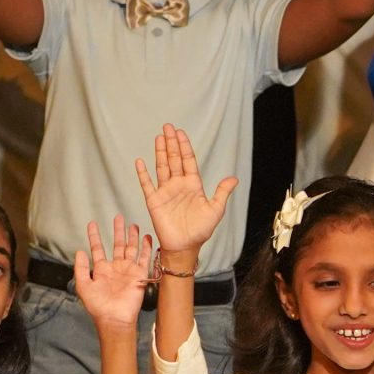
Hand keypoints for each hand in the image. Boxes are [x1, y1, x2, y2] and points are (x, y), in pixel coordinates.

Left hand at [72, 217, 151, 331]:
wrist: (114, 317)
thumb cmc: (97, 305)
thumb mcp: (83, 285)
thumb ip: (81, 268)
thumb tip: (80, 251)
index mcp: (101, 269)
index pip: (97, 248)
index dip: (95, 236)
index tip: (92, 224)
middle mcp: (115, 267)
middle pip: (117, 244)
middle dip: (117, 231)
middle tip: (118, 217)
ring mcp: (128, 270)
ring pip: (131, 248)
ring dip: (132, 237)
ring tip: (133, 224)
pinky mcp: (139, 274)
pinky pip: (144, 258)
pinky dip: (146, 247)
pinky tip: (146, 237)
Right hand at [134, 124, 236, 257]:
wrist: (185, 246)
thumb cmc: (200, 230)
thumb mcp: (216, 209)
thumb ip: (222, 192)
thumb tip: (234, 178)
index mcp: (193, 185)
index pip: (188, 160)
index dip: (184, 146)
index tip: (180, 133)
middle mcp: (178, 185)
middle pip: (173, 159)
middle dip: (171, 143)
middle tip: (168, 127)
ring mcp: (165, 191)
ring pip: (161, 167)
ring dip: (159, 152)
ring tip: (158, 137)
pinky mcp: (154, 201)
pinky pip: (147, 184)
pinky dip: (143, 173)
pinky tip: (140, 162)